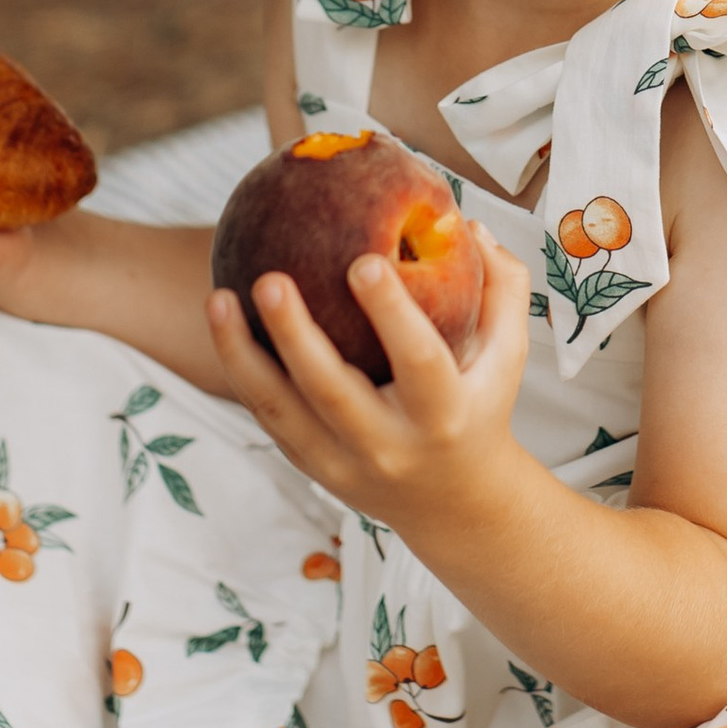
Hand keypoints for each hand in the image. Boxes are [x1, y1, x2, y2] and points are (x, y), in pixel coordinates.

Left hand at [207, 223, 529, 534]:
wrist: (453, 503)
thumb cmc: (478, 409)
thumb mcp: (507, 358)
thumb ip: (502, 289)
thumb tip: (468, 224)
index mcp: (442, 415)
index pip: (418, 362)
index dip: (392, 313)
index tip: (364, 262)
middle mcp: (388, 445)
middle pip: (330, 391)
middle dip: (295, 334)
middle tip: (270, 278)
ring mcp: (341, 461)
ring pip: (280, 409)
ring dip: (241, 353)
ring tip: (219, 297)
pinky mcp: (309, 464)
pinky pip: (266, 415)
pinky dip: (239, 369)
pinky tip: (222, 319)